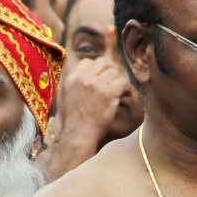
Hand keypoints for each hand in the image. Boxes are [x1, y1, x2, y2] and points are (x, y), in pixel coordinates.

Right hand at [49, 59, 133, 173]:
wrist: (79, 135)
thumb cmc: (77, 121)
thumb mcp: (69, 98)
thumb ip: (78, 85)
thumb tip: (92, 76)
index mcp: (72, 79)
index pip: (87, 62)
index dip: (98, 67)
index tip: (104, 75)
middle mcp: (83, 79)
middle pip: (102, 62)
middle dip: (112, 68)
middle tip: (117, 78)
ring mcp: (95, 85)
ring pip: (114, 72)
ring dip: (120, 80)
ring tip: (122, 90)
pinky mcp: (108, 94)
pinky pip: (123, 83)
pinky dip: (127, 89)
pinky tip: (126, 95)